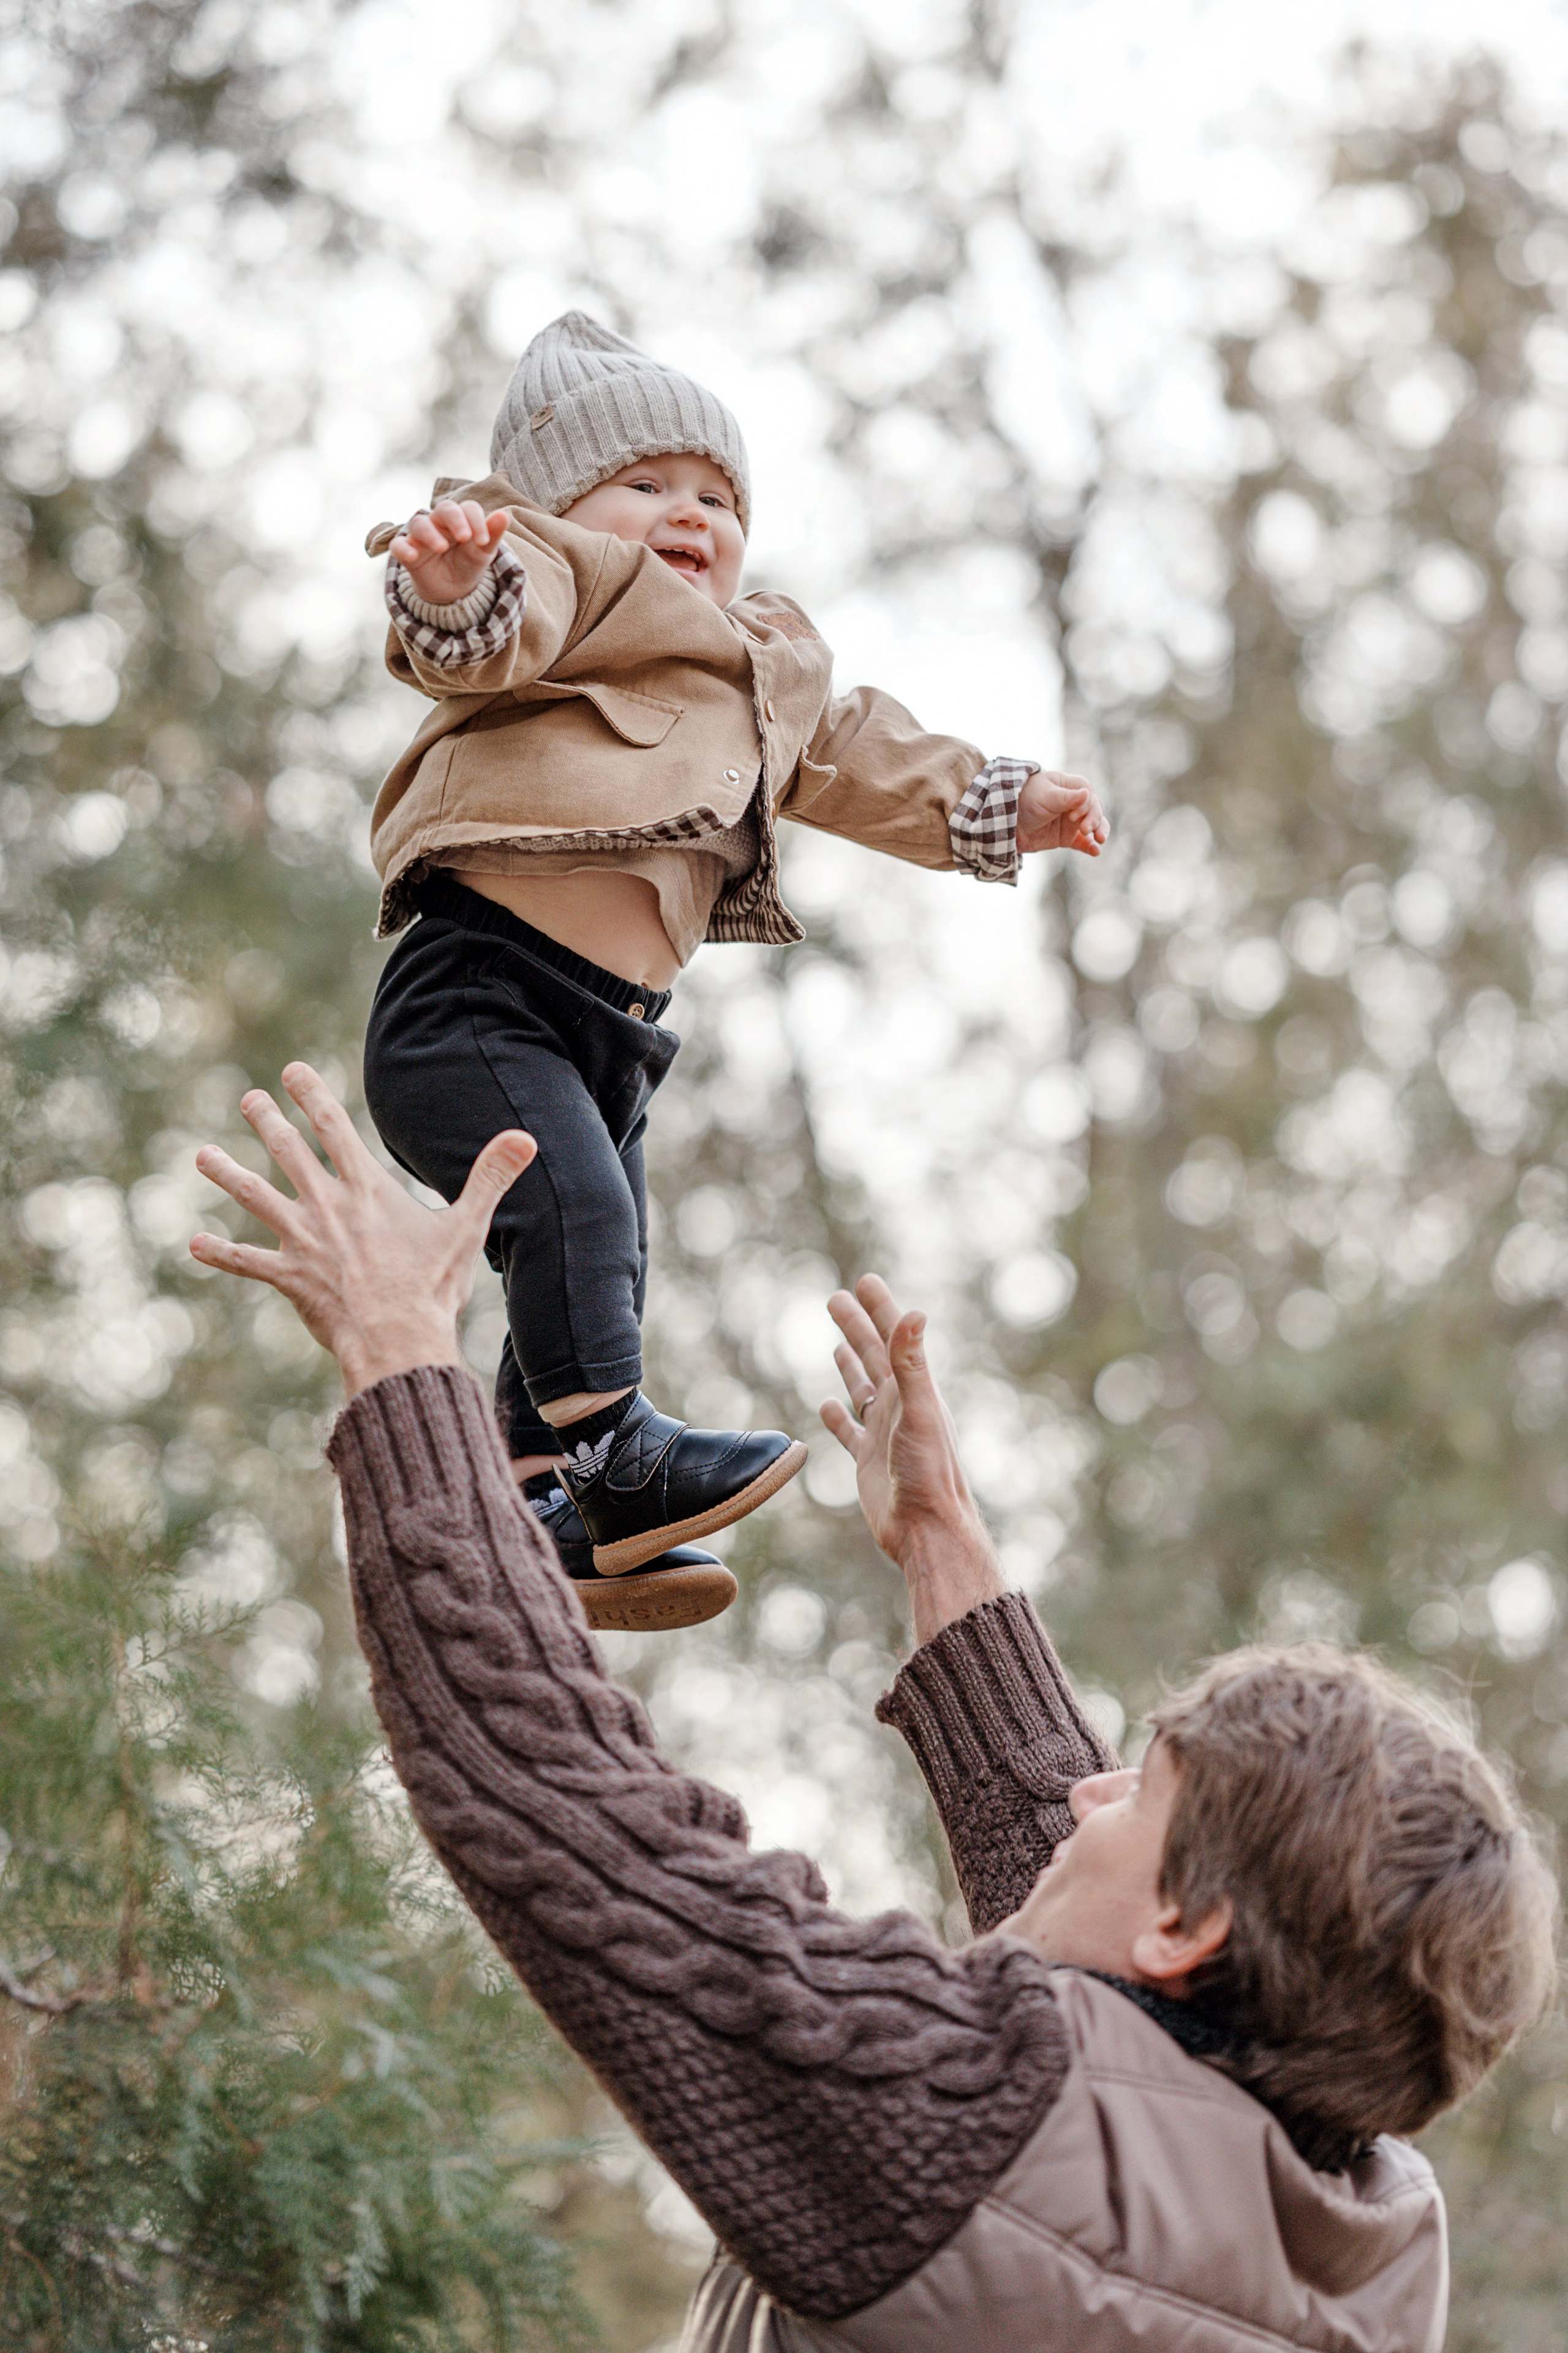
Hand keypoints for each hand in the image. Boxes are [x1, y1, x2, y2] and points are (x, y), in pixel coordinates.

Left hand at [189, 1062, 535, 1398]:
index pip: (335, 1129)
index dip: (312, 1097)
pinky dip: (221, 1253)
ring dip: (227, 1175)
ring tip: (201, 1156)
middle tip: (249, 1099)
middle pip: (289, 1153)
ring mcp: (303, 1242)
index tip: (291, 1071)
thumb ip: (491, 1177)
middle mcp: (328, 1207)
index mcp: (366, 1190)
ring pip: (257, 1199)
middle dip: (267, 1122)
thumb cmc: (433, 1286)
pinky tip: (193, 1244)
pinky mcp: (289, 1278)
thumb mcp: (468, 1227)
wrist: (398, 1340)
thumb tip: (525, 1137)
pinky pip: (247, 1263)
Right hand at [388, 499, 509, 606]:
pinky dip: (402, 548)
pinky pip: (398, 545)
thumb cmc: (468, 564)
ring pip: (419, 523)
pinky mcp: (407, 552)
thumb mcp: (482, 552)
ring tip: (442, 548)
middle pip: (444, 509)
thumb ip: (492, 534)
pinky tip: (412, 556)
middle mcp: (440, 523)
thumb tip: (504, 515)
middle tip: (465, 538)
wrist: (452, 590)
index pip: (468, 508)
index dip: (476, 520)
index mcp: (461, 520)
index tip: (484, 542)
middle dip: (455, 520)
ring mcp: (421, 537)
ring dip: (430, 534)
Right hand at [822, 1275, 1003, 1643]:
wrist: (927, 1530)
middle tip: (836, 1298)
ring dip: (851, 1363)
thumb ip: (912, 1364)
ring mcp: (884, 1434)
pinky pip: (850, 1431)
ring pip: (863, 1389)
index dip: (879, 1309)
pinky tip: (828, 1405)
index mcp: (913, 1390)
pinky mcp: (870, 1461)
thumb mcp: (919, 1411)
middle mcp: (899, 1407)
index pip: (893, 1338)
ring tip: (838, 1342)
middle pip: (874, 1356)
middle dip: (857, 1326)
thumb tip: (914, 1312)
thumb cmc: (929, 1473)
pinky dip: (839, 1416)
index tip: (865, 1281)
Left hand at [1017, 769, 1107, 857]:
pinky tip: (1096, 851)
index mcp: (1068, 786)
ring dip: (1099, 831)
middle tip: (1086, 829)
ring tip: (1100, 839)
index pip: (1087, 792)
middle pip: (1093, 809)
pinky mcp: (1066, 838)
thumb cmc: (1024, 800)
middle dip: (1094, 818)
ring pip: (1092, 825)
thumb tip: (1087, 793)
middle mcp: (1073, 803)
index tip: (1073, 815)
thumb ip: (1066, 797)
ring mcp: (1070, 821)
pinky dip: (1090, 847)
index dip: (1086, 803)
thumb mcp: (1044, 797)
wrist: (1004, 823)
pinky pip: (1083, 843)